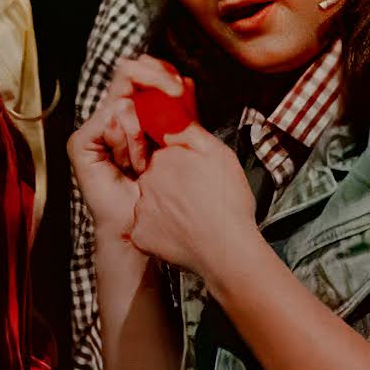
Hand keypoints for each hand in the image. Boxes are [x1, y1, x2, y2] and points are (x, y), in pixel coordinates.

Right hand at [71, 57, 188, 243]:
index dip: (160, 71)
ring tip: (143, 163)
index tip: (180, 87)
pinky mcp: (82, 142)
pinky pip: (109, 118)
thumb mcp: (183, 141)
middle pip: (128, 73)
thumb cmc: (171, 191)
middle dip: (154, 81)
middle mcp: (116, 116)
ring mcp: (98, 128)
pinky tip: (129, 165)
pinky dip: (126, 140)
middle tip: (174, 94)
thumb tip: (183, 80)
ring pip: (124, 101)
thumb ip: (180, 111)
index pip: (143, 72)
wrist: (152, 226)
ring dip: (142, 133)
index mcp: (140, 113)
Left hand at [121, 127, 258, 276]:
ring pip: (150, 202)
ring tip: (191, 216)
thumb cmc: (228, 203)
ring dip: (165, 207)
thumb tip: (172, 120)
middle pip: (154, 176)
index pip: (163, 152)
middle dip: (170, 184)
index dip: (179, 162)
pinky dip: (160, 231)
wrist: (227, 249)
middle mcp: (147, 181)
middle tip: (195, 196)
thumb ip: (191, 132)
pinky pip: (147, 228)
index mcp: (164, 159)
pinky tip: (180, 232)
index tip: (191, 173)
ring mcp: (141, 210)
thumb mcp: (219, 154)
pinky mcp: (141, 235)